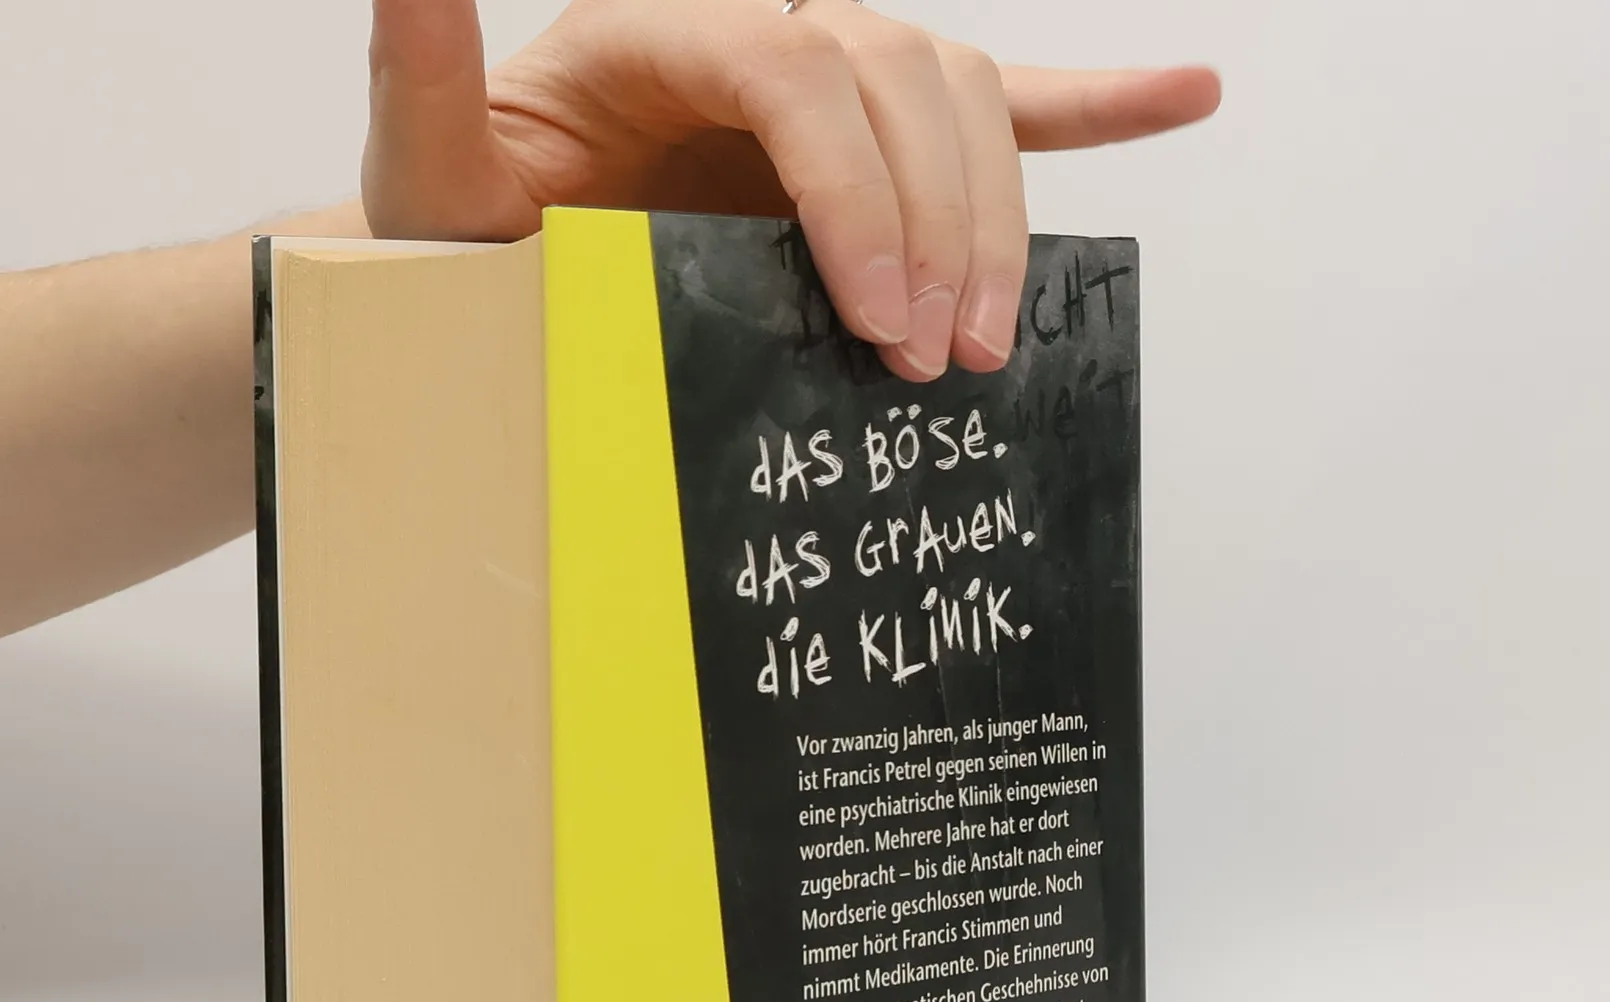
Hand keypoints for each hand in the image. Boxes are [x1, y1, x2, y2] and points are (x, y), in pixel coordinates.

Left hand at [361, 0, 1218, 382]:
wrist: (503, 269)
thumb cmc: (468, 235)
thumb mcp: (427, 173)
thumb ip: (423, 81)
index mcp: (664, 24)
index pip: (797, 67)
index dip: (854, 188)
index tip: (874, 317)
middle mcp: (763, 26)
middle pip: (902, 72)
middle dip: (934, 220)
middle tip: (928, 360)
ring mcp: (828, 74)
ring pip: (961, 90)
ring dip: (995, 212)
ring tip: (986, 340)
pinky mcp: (870, 136)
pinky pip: (1001, 98)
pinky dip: (1093, 103)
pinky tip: (1186, 97)